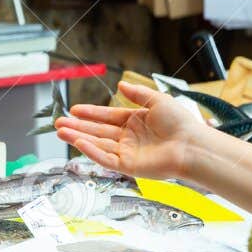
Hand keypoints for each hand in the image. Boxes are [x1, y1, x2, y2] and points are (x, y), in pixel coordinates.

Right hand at [53, 80, 204, 180]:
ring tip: (60, 132)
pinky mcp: (128, 167)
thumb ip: (138, 93)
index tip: (74, 110)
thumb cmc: (181, 124)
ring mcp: (128, 153)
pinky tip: (79, 143)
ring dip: (78, 138)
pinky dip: (91, 152)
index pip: (107, 117)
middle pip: (98, 132)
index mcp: (135, 122)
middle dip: (78, 127)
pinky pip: (105, 159)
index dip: (90, 113)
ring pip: (97, 145)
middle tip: (59, 123)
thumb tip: (121, 84)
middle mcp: (129, 138)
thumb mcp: (158, 100)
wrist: (192, 145)